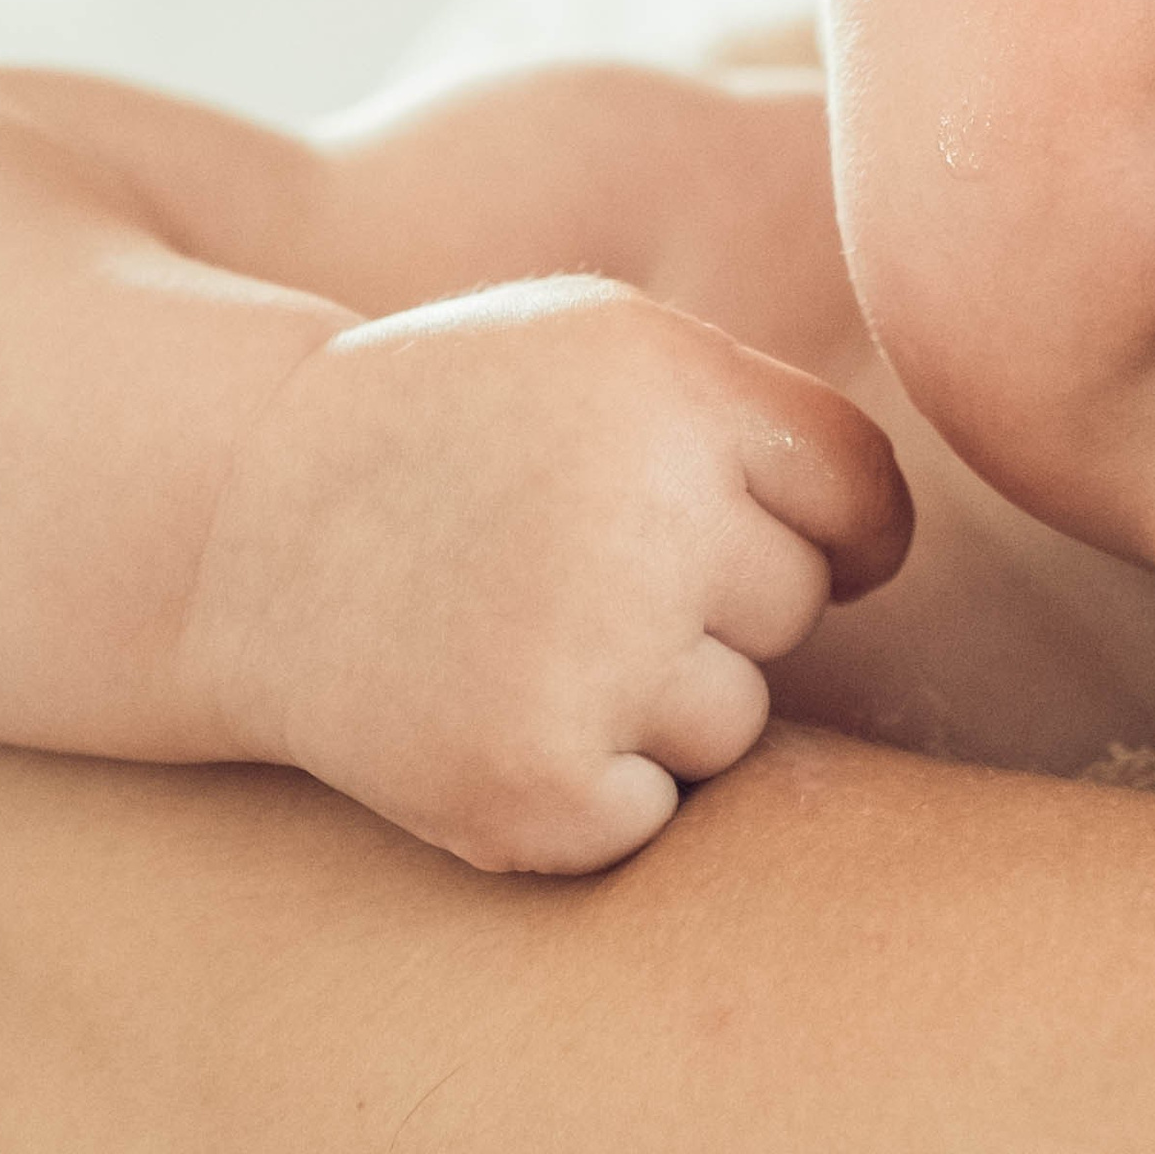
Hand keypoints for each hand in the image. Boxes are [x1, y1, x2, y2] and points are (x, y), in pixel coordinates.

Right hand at [181, 281, 908, 872]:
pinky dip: (593, 787)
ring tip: (528, 627)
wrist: (239, 526)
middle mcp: (643, 522)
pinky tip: (498, 707)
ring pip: (737, 721)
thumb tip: (915, 551)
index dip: (810, 519)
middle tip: (567, 560)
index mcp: (676, 393)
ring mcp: (585, 665)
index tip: (708, 508)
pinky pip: (656, 813)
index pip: (864, 503)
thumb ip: (775, 409)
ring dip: (659, 697)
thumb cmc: (466, 424)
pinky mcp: (531, 791)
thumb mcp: (615, 340)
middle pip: (798, 609)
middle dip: (715, 598)